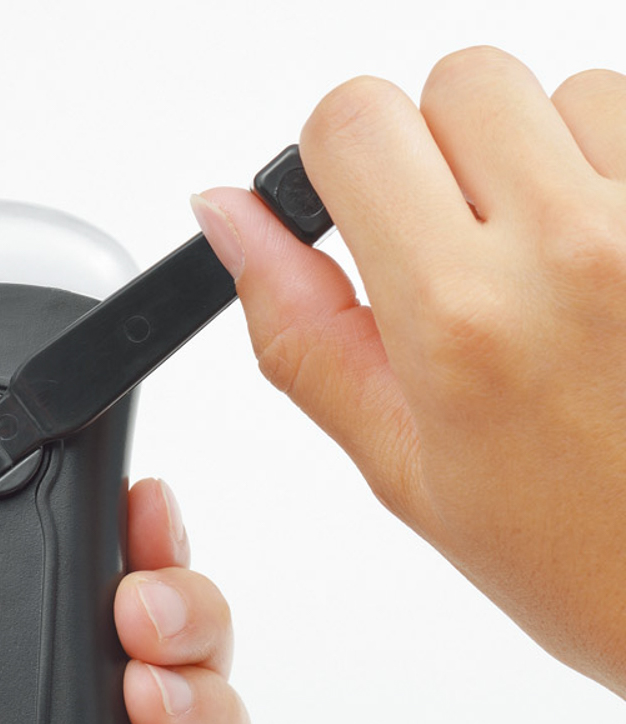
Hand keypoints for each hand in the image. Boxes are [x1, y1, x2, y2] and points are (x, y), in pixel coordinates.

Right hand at [193, 47, 625, 694]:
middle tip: (458, 256)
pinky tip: (609, 266)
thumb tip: (230, 217)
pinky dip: (610, 172)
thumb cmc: (570, 550)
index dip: (338, 162)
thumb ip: (299, 328)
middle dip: (434, 154)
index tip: (360, 213)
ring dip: (534, 162)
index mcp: (460, 318)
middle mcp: (571, 248)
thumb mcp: (399, 461)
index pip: (354, 122)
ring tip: (548, 275)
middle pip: (454, 80)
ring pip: (558, 92)